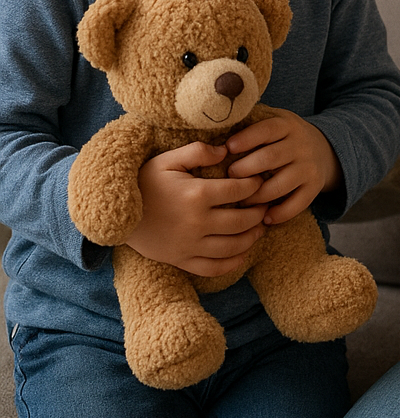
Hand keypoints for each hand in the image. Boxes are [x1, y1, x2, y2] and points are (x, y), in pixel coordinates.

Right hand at [126, 141, 268, 276]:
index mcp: (196, 195)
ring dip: (252, 237)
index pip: (239, 190)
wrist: (114, 214)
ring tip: (260, 226)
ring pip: (233, 247)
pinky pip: (214, 268)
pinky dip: (234, 262)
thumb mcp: (168, 159)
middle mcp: (196, 223)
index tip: (260, 181)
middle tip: (266, 204)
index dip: (255, 185)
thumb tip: (226, 149)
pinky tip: (243, 252)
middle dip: (259, 212)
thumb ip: (198, 151)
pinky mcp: (181, 261)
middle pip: (242, 221)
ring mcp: (189, 246)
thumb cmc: (144, 182)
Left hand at [225, 107, 342, 224]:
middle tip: (229, 176)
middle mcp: (300, 145)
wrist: (324, 149)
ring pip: (280, 185)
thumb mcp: (276, 121)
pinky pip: (297, 204)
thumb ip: (254, 123)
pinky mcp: (315, 187)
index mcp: (287, 125)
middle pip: (270, 158)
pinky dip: (279, 214)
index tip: (228, 147)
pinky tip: (264, 217)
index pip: (267, 130)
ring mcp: (308, 167)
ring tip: (241, 200)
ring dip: (256, 196)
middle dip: (245, 169)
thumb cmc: (285, 138)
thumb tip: (218, 128)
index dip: (247, 138)